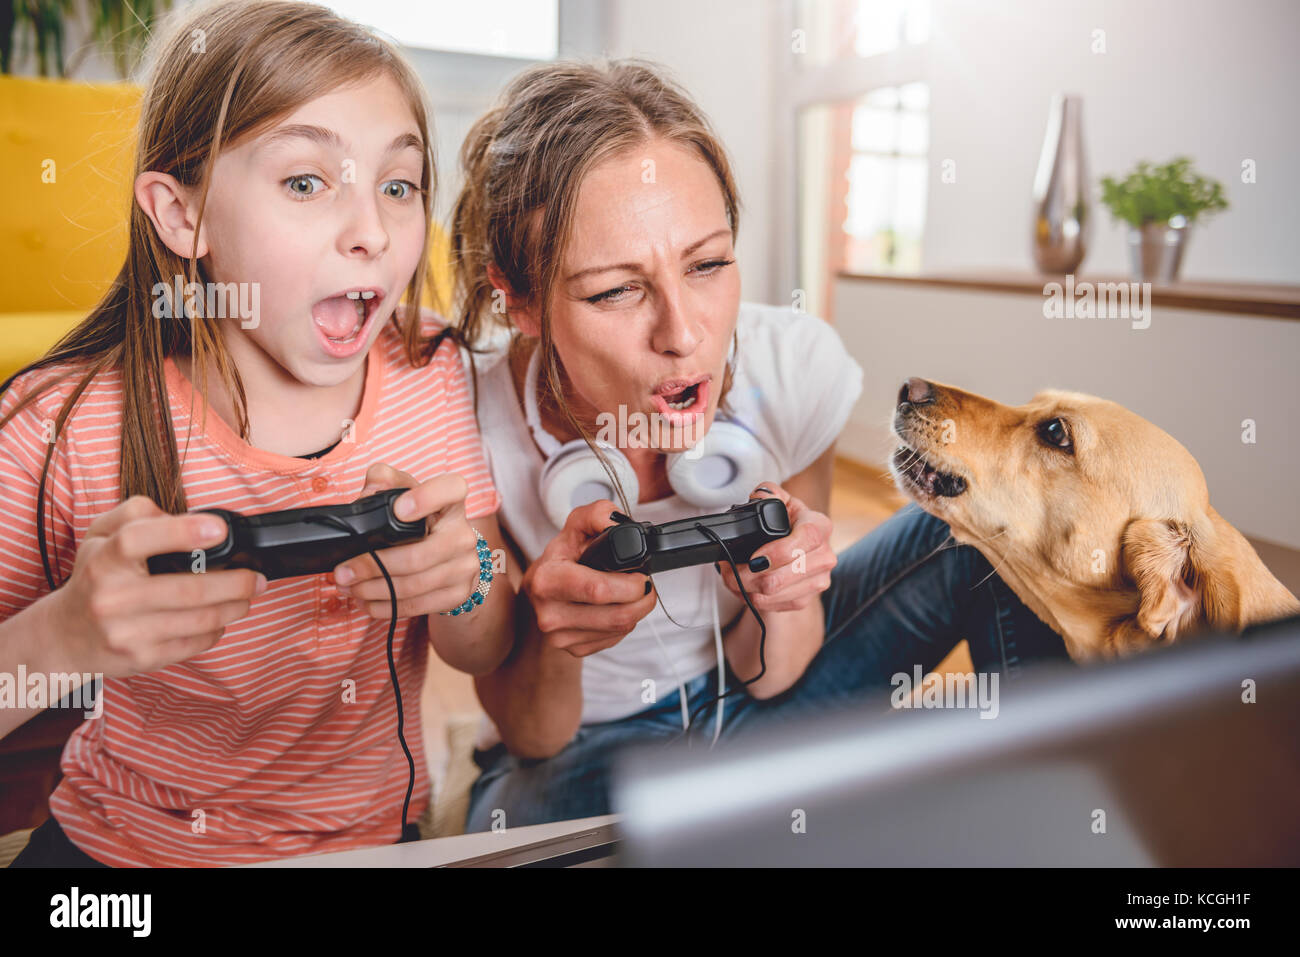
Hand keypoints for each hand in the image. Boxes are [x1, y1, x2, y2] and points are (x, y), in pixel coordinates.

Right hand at [50, 495, 265, 677]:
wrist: (65, 637)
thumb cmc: (95, 577)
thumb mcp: (101, 535)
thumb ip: (136, 513)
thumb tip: (185, 517)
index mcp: (104, 559)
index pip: (139, 539)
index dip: (182, 532)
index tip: (219, 529)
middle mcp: (112, 597)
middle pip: (189, 589)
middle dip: (236, 583)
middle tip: (257, 578)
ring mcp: (127, 632)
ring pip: (200, 620)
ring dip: (235, 607)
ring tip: (247, 597)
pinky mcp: (142, 658)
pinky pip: (194, 643)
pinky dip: (216, 630)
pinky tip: (220, 619)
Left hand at [332, 462, 480, 618]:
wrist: (453, 555)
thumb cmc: (422, 520)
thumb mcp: (405, 493)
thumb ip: (384, 480)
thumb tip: (368, 492)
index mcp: (451, 502)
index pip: (452, 489)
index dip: (427, 498)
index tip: (399, 510)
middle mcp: (463, 534)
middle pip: (417, 556)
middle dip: (372, 566)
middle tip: (342, 572)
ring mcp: (465, 566)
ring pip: (413, 585)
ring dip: (372, 590)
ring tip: (348, 587)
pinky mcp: (458, 594)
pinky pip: (417, 606)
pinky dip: (385, 607)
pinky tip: (366, 601)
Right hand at [522, 499, 657, 657]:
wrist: (540, 590)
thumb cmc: (562, 557)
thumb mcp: (576, 526)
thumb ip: (599, 514)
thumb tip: (619, 525)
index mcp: (546, 580)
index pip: (598, 590)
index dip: (630, 584)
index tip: (641, 575)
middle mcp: (549, 613)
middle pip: (617, 616)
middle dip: (643, 599)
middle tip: (644, 584)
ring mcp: (560, 637)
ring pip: (620, 629)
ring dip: (636, 610)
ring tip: (631, 593)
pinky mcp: (573, 650)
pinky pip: (614, 639)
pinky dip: (623, 624)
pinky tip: (614, 607)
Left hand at [716, 484, 835, 612]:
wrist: (798, 546)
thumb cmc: (786, 521)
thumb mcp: (778, 500)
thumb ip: (767, 493)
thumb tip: (758, 497)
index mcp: (820, 526)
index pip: (806, 539)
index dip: (778, 552)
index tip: (753, 558)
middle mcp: (825, 555)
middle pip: (785, 575)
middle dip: (747, 575)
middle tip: (728, 568)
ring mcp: (819, 580)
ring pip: (775, 593)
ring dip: (745, 588)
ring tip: (731, 576)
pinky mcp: (806, 599)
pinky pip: (774, 605)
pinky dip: (752, 598)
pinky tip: (744, 587)